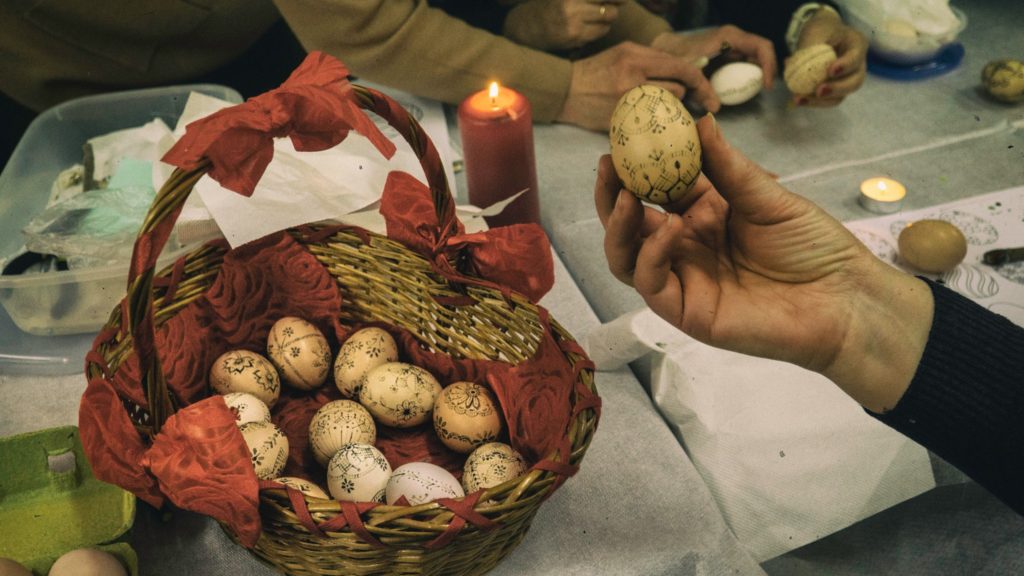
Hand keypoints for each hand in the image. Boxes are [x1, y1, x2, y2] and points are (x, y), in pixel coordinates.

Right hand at [504, 0, 625, 50]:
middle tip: (607, 7)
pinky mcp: (574, 37)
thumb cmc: (550, 6)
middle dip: (613, 7)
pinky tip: (587, 28)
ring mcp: (574, 22)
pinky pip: (598, 34)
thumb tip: (622, 0)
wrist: (526, 27)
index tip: (623, 0)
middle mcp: (573, 4)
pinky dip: (598, 31)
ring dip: (606, 20)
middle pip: (610, 8)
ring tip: (595, 18)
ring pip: (607, 21)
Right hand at [557, 42, 716, 130]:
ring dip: (667, 114)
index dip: (702, 83)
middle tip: (683, 108)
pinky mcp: (617, 122)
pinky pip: (649, 128)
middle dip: (683, 99)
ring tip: (658, 114)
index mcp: (636, 57)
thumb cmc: (597, 71)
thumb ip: (655, 61)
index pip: (682, 68)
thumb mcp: (625, 54)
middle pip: (678, 91)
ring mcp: (624, 102)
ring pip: (665, 111)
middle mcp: (631, 77)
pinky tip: (649, 128)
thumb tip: (690, 70)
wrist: (564, 91)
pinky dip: (653, 128)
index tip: (711, 99)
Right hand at [594, 115, 932, 411]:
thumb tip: (699, 121)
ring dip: (619, 226)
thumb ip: (727, 166)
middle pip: (629, 224)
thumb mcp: (768, 196)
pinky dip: (651, 254)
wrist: (845, 299)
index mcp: (703, 214)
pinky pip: (650, 282)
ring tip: (626, 196)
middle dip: (612, 194)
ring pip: (626, 256)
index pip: (655, 189)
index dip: (635, 167)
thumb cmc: (814, 247)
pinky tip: (671, 227)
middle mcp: (685, 246)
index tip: (622, 137)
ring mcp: (682, 279)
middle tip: (607, 165)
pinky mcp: (687, 310)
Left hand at [650, 25, 776, 89]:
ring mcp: (732, 46)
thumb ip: (701, 90)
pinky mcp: (728, 55)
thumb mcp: (689, 74)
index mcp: (730, 37)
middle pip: (761, 54)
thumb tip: (716, 108)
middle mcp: (735, 39)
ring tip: (750, 95)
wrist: (666, 50)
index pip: (761, 47)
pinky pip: (743, 66)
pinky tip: (737, 93)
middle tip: (761, 93)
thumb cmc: (677, 57)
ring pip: (753, 61)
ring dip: (755, 77)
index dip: (769, 66)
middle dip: (764, 74)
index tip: (766, 86)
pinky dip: (744, 79)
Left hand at [792, 9, 867, 105]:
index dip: (845, 66)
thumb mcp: (815, 31)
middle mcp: (858, 64)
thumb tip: (791, 64)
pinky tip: (797, 98)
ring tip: (799, 99)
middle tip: (818, 91)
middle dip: (837, 89)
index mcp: (857, 44)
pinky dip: (812, 101)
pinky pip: (827, 100)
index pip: (855, 57)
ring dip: (820, 101)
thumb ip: (808, 46)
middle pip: (855, 81)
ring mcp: (848, 79)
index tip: (830, 71)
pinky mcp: (836, 90)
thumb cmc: (821, 30)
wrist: (821, 36)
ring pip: (841, 96)